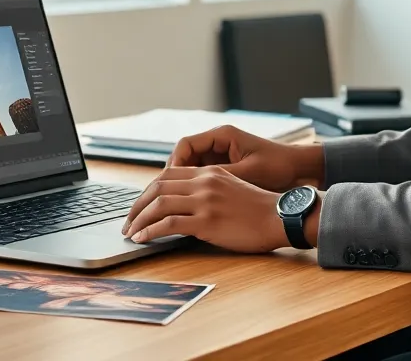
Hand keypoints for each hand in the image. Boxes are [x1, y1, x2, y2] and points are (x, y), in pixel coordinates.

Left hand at [121, 165, 301, 252]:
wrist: (281, 217)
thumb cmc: (260, 209)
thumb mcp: (232, 188)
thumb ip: (210, 189)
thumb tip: (188, 204)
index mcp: (210, 172)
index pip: (168, 174)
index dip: (149, 191)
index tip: (140, 206)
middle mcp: (204, 182)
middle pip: (157, 186)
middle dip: (137, 205)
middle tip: (128, 221)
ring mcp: (205, 200)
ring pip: (159, 203)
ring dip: (139, 219)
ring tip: (131, 233)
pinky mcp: (206, 221)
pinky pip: (168, 223)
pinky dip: (150, 231)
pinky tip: (143, 239)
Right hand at [166, 125, 323, 192]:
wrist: (300, 170)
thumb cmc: (278, 167)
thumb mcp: (248, 172)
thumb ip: (220, 176)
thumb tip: (194, 188)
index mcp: (223, 135)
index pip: (185, 145)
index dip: (174, 163)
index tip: (168, 182)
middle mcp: (219, 142)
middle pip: (184, 157)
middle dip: (173, 176)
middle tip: (164, 197)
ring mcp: (222, 155)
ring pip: (191, 168)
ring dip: (182, 184)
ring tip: (173, 203)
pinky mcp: (226, 168)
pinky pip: (203, 176)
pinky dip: (195, 189)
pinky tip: (191, 204)